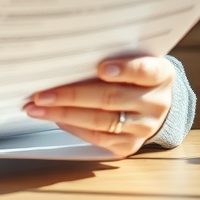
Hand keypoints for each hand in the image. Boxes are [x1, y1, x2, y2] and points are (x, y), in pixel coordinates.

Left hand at [24, 56, 174, 157]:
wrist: (154, 103)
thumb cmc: (135, 74)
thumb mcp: (134, 58)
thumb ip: (112, 55)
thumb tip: (68, 53)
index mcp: (161, 75)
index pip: (145, 71)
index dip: (125, 69)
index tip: (102, 68)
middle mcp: (156, 103)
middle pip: (112, 98)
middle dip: (72, 95)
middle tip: (42, 93)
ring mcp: (144, 127)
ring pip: (100, 121)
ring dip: (64, 114)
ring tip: (38, 107)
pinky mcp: (130, 145)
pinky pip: (98, 138)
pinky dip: (73, 127)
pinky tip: (55, 117)